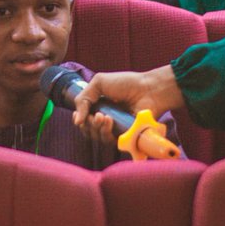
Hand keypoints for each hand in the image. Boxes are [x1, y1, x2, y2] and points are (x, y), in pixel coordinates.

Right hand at [71, 65, 185, 136]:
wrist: (147, 89)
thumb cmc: (126, 83)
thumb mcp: (99, 83)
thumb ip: (83, 98)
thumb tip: (76, 122)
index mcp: (99, 107)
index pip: (83, 120)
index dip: (79, 120)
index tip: (78, 115)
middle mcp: (106, 119)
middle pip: (88, 131)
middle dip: (87, 124)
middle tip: (96, 115)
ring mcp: (115, 129)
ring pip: (97, 137)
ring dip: (97, 128)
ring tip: (104, 117)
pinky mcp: (124, 136)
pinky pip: (110, 142)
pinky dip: (106, 133)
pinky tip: (109, 121)